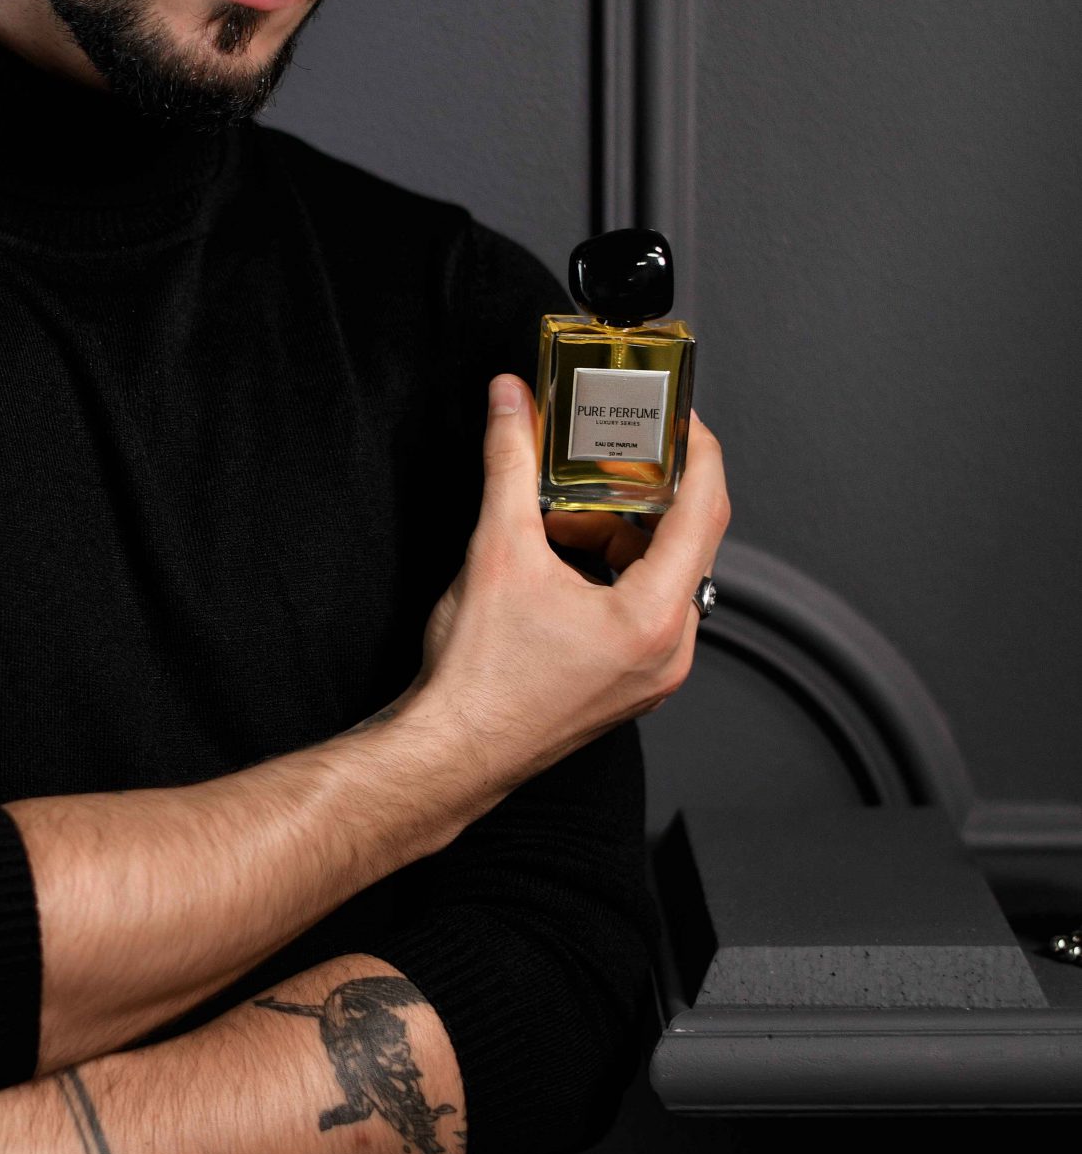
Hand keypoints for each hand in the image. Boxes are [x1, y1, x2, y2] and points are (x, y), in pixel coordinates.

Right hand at [410, 375, 727, 800]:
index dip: (698, 450)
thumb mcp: (496, 550)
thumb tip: (511, 401)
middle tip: (611, 452)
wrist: (449, 752)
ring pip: (660, 578)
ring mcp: (652, 675)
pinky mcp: (627, 686)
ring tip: (565, 511)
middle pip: (685, 544)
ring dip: (621, 535)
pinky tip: (561, 558)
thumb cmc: (478, 676)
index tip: (679, 417)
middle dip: (645, 493)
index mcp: (654, 618)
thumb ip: (510, 463)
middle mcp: (668, 652)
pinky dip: (612, 573)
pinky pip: (642, 612)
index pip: (705, 510)